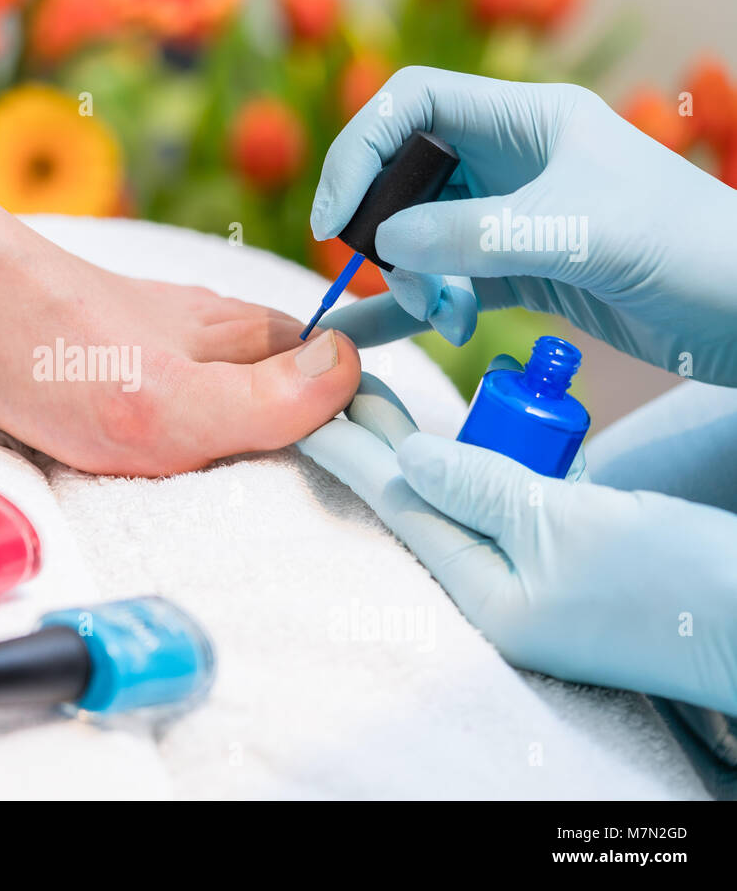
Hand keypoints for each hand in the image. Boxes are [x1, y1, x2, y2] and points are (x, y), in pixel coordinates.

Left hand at [298, 373, 736, 714]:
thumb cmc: (677, 582)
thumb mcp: (570, 525)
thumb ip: (483, 488)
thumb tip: (408, 458)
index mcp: (490, 595)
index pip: (402, 509)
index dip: (353, 454)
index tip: (304, 412)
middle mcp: (505, 592)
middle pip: (429, 501)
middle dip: (386, 443)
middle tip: (341, 386)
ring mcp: (540, 580)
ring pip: (470, 497)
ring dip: (434, 448)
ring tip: (381, 399)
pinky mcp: (576, 562)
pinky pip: (515, 504)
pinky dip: (493, 463)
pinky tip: (470, 432)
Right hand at [312, 66, 736, 385]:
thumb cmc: (688, 249)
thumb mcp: (577, 233)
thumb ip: (474, 235)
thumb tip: (383, 242)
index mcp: (526, 120)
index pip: (412, 105)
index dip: (360, 150)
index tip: (336, 218)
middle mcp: (509, 163)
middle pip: (403, 181)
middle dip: (387, 235)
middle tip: (404, 283)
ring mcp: (510, 219)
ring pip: (418, 240)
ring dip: (413, 284)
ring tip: (448, 319)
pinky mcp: (518, 273)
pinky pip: (442, 285)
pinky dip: (406, 311)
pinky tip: (366, 340)